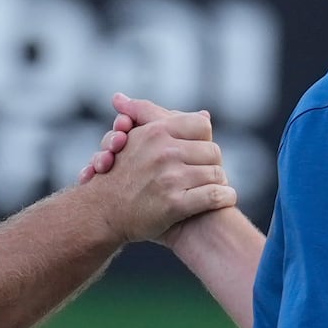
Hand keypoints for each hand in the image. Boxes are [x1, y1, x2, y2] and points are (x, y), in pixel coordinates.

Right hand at [80, 104, 234, 242]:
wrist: (102, 213)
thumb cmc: (119, 176)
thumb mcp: (136, 139)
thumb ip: (163, 120)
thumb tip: (203, 114)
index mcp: (157, 132)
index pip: (201, 126)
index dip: (204, 139)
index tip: (199, 152)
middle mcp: (164, 152)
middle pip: (213, 151)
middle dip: (213, 163)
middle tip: (210, 172)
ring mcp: (170, 179)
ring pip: (216, 174)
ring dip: (220, 182)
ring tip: (218, 186)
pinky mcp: (174, 204)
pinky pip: (213, 196)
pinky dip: (224, 198)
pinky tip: (225, 199)